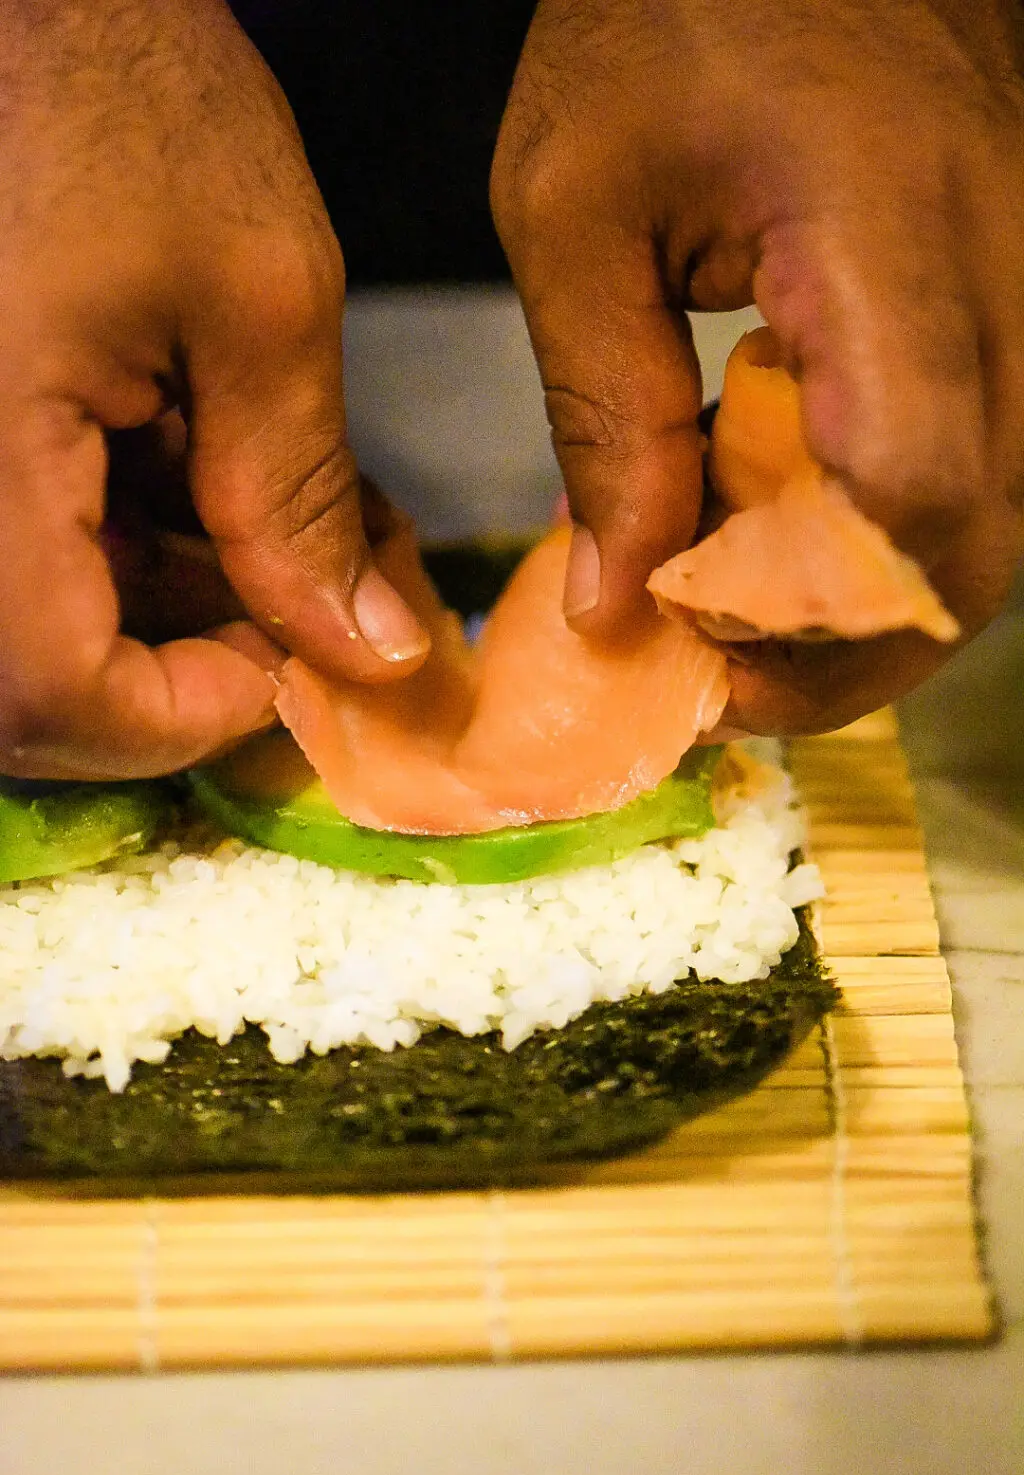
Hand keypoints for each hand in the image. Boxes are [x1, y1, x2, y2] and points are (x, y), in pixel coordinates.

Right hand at [0, 0, 428, 779]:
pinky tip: (233, 480)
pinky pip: (42, 542)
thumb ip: (299, 501)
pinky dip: (143, 540)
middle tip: (313, 601)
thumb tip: (368, 650)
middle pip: (38, 678)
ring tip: (307, 530)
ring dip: (185, 600)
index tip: (289, 672)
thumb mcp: (257, 303)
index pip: (47, 693)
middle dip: (191, 663)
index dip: (179, 719)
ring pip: (47, 617)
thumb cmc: (126, 97)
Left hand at [491, 0, 1023, 732]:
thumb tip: (614, 608)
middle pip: (977, 546)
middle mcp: (1006, 264)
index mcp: (888, 233)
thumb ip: (599, 419)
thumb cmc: (662, 17)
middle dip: (847, 650)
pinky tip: (789, 513)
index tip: (700, 653)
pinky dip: (883, 529)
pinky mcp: (1018, 288)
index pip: (913, 494)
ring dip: (866, 599)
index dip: (810, 619)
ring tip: (744, 602)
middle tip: (724, 673)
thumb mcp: (574, 209)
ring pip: (997, 520)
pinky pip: (983, 458)